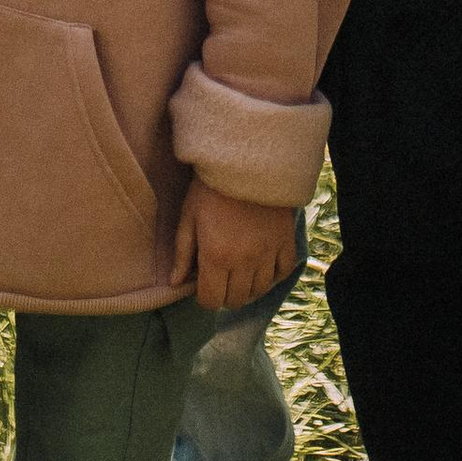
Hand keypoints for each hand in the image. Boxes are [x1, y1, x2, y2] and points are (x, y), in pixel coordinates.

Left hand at [170, 176, 296, 312]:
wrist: (247, 160)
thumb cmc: (211, 187)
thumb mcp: (189, 217)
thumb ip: (182, 254)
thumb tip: (176, 283)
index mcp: (216, 256)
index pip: (211, 300)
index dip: (205, 297)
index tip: (203, 285)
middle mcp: (244, 261)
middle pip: (236, 300)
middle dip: (224, 295)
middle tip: (220, 279)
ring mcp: (268, 253)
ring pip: (260, 290)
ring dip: (248, 288)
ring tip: (239, 275)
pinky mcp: (286, 241)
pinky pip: (284, 272)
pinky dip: (273, 276)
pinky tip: (262, 268)